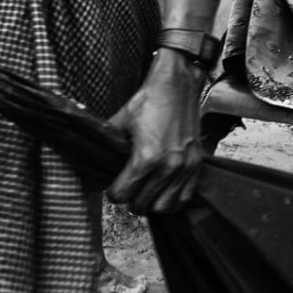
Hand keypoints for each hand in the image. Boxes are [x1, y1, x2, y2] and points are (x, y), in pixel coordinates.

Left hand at [107, 48, 205, 213]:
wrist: (178, 86)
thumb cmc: (148, 101)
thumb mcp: (120, 122)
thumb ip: (109, 146)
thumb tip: (95, 163)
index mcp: (146, 158)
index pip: (122, 195)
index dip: (113, 192)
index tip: (114, 185)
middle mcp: (168, 167)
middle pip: (142, 205)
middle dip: (131, 199)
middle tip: (128, 187)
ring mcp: (185, 167)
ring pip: (164, 207)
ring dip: (152, 202)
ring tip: (145, 191)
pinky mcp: (197, 164)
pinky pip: (185, 197)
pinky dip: (173, 199)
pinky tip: (164, 189)